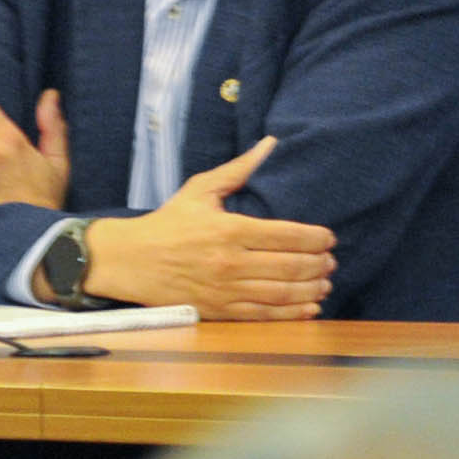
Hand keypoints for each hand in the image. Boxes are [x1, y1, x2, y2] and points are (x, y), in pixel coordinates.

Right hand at [78, 139, 334, 320]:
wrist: (128, 261)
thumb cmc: (168, 223)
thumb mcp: (200, 190)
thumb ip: (238, 170)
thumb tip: (270, 143)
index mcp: (229, 230)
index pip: (287, 235)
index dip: (316, 239)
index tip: (329, 238)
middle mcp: (230, 262)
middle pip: (290, 266)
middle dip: (319, 265)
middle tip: (331, 262)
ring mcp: (224, 289)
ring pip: (280, 293)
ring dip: (311, 290)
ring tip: (325, 284)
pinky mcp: (217, 310)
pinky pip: (262, 315)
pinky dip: (291, 314)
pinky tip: (310, 308)